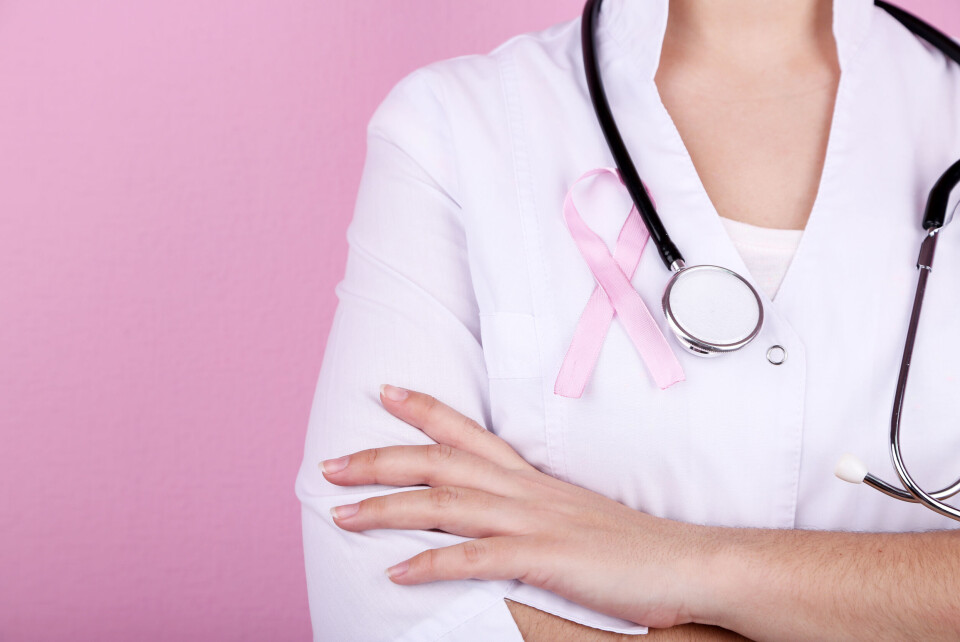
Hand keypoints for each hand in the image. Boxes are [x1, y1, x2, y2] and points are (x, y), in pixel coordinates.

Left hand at [320, 384, 715, 628]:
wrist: (690, 563)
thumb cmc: (632, 545)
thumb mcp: (573, 515)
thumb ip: (533, 508)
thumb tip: (496, 514)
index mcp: (531, 477)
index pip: (468, 432)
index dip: (424, 409)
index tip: (385, 391)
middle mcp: (525, 490)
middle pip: (440, 462)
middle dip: (380, 459)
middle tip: (329, 463)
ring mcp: (534, 521)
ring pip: (445, 504)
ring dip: (386, 507)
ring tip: (340, 515)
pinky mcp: (545, 557)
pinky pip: (474, 558)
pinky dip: (429, 564)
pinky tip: (394, 572)